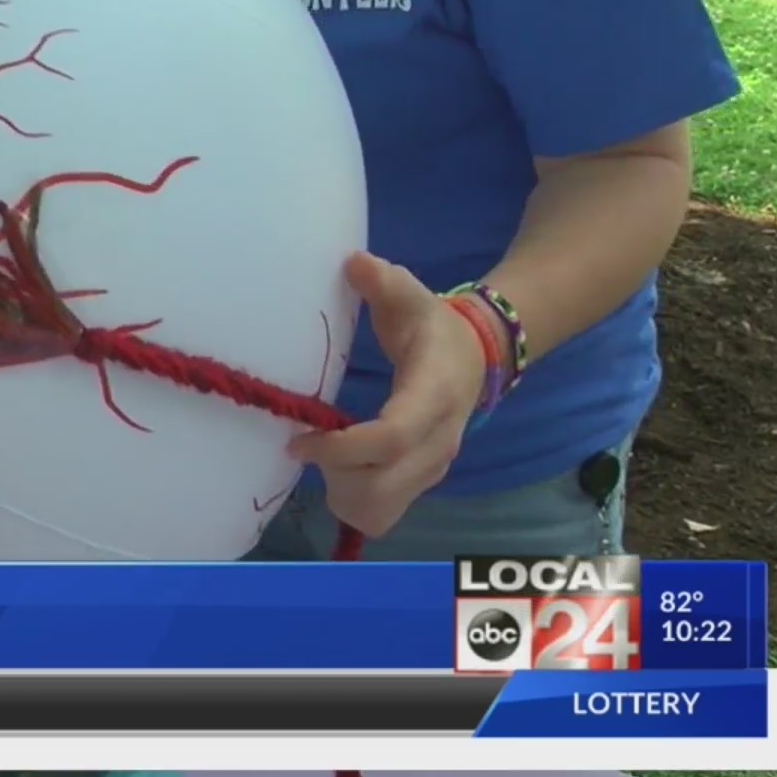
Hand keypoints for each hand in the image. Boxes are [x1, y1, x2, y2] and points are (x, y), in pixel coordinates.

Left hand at [288, 251, 486, 537]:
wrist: (477, 355)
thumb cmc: (431, 325)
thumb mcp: (411, 296)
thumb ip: (383, 281)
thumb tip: (354, 262)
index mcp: (433, 396)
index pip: (392, 439)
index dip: (342, 448)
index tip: (299, 440)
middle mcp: (439, 442)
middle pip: (383, 489)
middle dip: (336, 477)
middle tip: (307, 447)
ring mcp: (434, 468)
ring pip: (383, 512)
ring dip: (344, 494)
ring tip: (326, 458)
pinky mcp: (424, 483)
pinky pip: (385, 514)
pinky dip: (356, 503)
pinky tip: (342, 470)